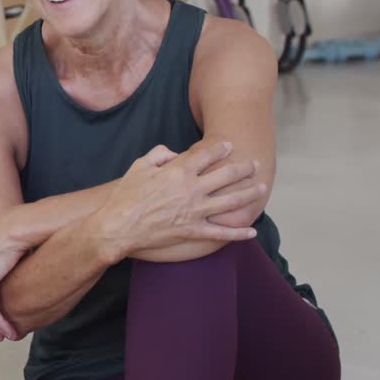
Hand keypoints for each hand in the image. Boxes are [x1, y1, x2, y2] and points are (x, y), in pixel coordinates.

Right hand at [94, 142, 264, 261]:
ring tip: (261, 188)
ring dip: (249, 194)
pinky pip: (221, 233)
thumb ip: (158, 154)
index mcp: (178, 171)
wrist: (118, 226)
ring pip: (231, 201)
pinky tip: (251, 232)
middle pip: (226, 174)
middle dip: (244, 168)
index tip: (229, 146)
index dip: (221, 149)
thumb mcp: (138, 166)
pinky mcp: (193, 231)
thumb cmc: (125, 196)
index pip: (207, 155)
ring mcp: (195, 211)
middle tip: (254, 165)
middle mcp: (192, 189)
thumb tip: (174, 153)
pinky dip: (238, 234)